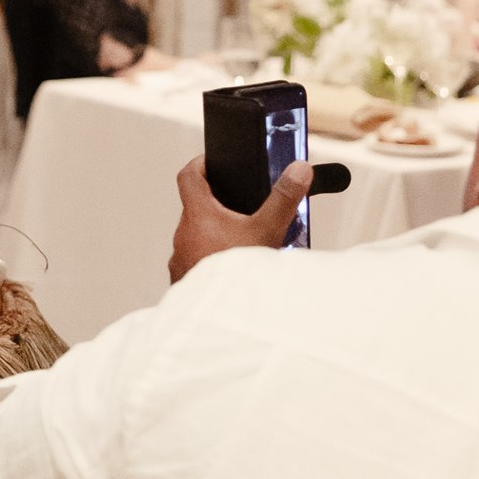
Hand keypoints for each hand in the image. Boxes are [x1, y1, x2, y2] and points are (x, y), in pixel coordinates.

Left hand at [168, 154, 313, 282]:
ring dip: (214, 235)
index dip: (200, 164)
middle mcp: (183, 234)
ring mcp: (180, 259)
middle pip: (195, 209)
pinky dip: (210, 260)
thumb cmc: (236, 273)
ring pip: (196, 238)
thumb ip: (284, 198)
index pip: (188, 176)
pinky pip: (194, 262)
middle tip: (240, 206)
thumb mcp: (267, 230)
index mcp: (198, 215)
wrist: (220, 316)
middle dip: (216, 205)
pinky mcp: (183, 280)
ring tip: (241, 240)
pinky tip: (231, 269)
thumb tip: (298, 169)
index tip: (212, 162)